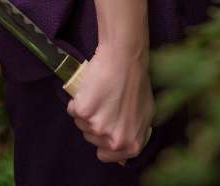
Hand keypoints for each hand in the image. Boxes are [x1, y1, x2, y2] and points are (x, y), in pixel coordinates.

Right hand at [66, 44, 153, 163]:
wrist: (125, 58)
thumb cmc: (137, 82)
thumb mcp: (146, 115)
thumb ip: (136, 137)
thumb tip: (121, 161)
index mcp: (131, 145)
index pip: (105, 155)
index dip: (103, 137)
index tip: (106, 121)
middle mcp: (114, 140)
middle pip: (91, 139)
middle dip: (95, 122)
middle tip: (105, 102)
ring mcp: (97, 127)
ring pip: (80, 124)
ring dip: (86, 110)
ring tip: (99, 93)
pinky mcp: (83, 111)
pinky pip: (72, 110)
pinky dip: (76, 100)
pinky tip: (89, 88)